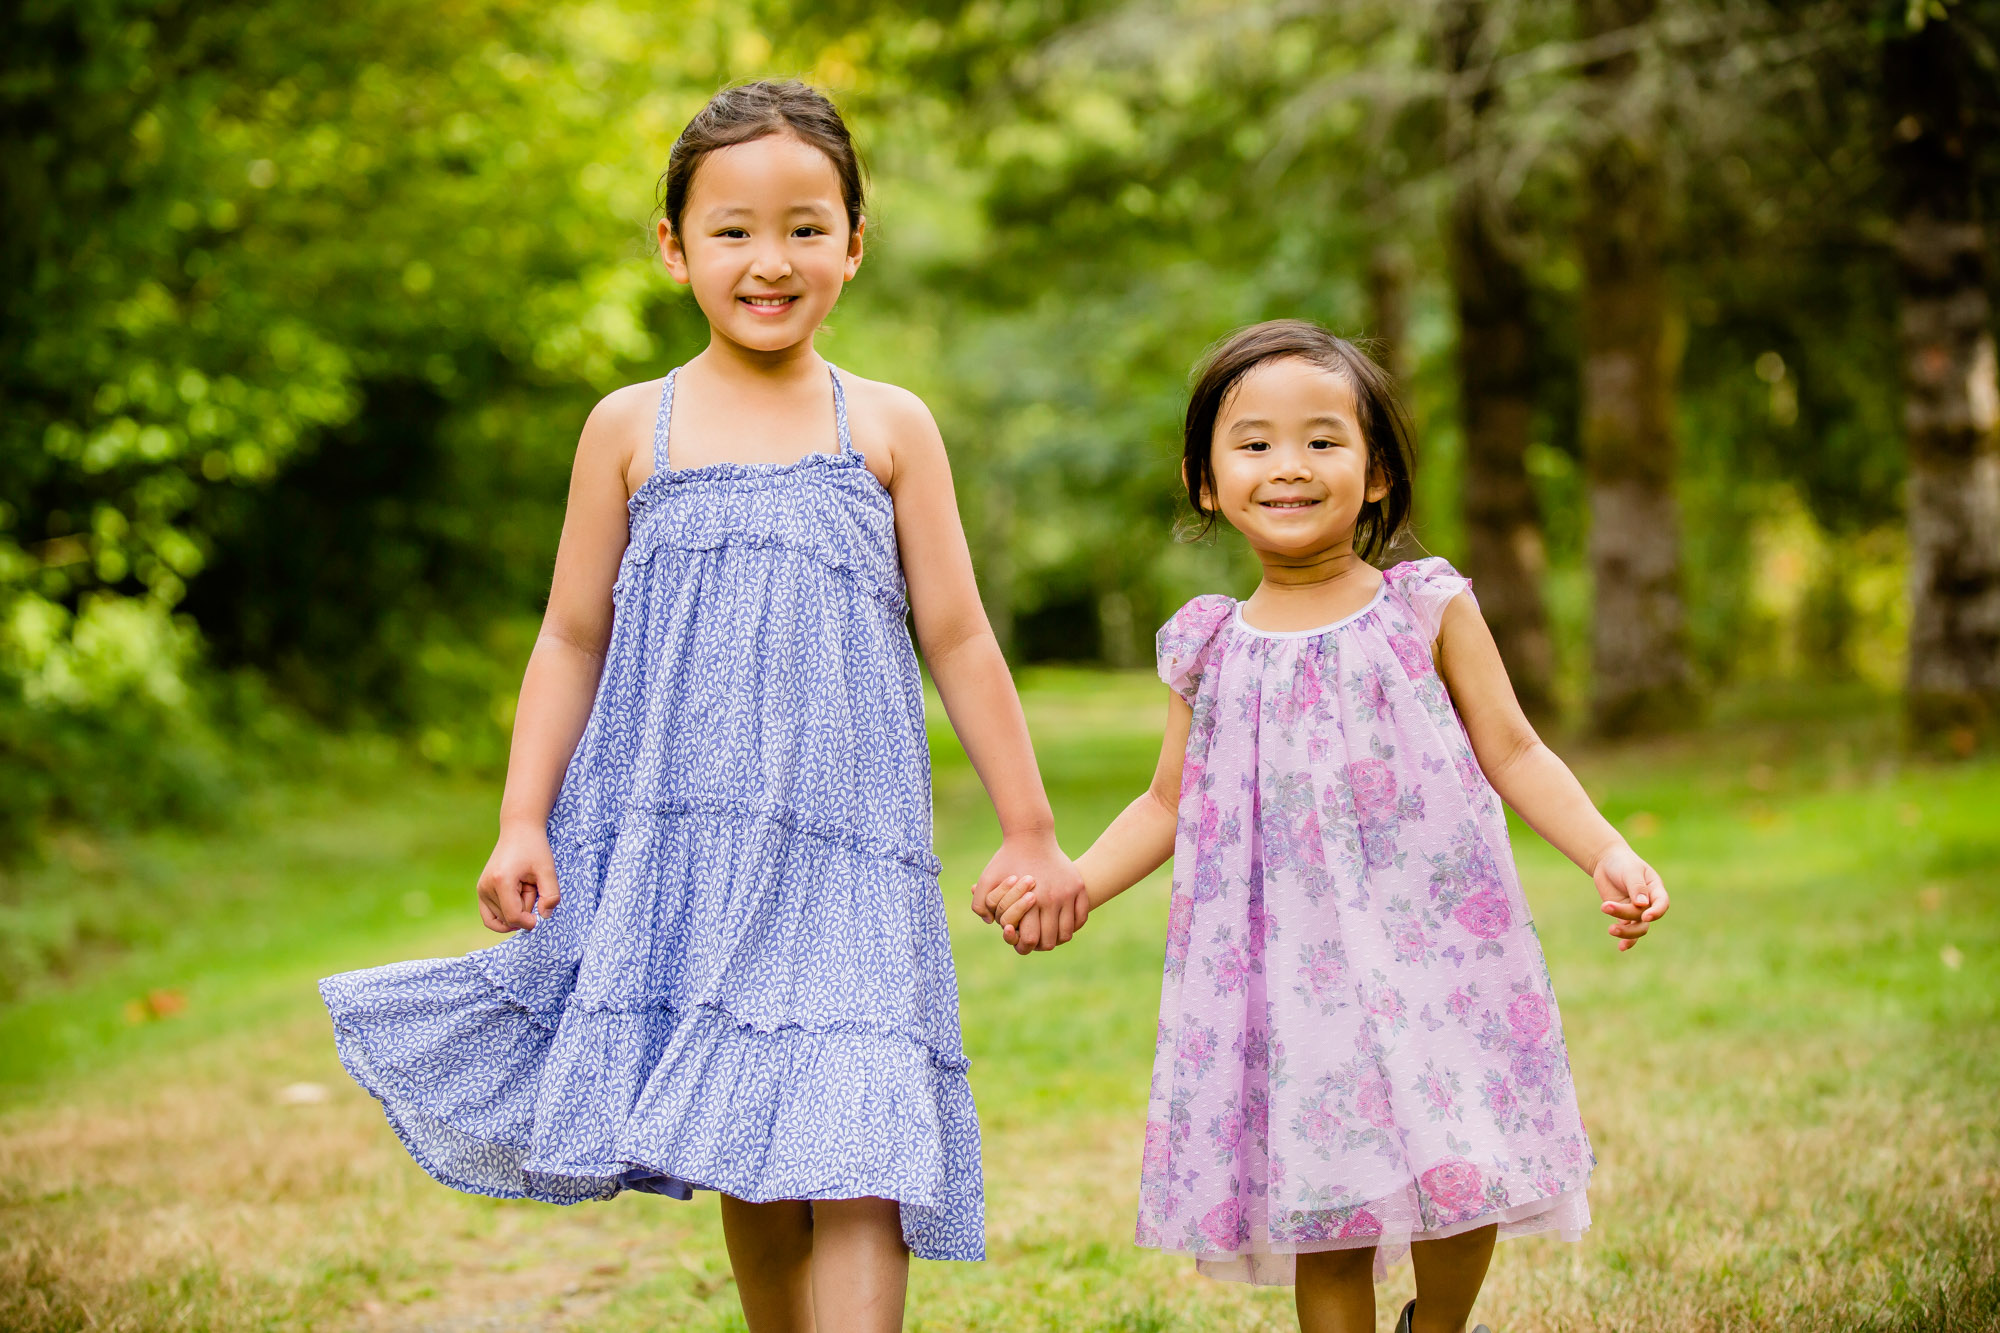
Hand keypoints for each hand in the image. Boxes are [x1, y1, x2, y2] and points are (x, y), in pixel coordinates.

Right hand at [477, 822, 560, 931]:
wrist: (518, 831)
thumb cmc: (534, 848)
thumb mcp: (548, 870)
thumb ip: (551, 895)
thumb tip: (544, 917)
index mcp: (501, 881)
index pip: (513, 917)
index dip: (529, 922)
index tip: (541, 916)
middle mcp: (486, 887)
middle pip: (508, 918)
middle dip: (525, 910)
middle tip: (531, 886)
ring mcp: (481, 890)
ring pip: (502, 918)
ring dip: (517, 908)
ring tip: (524, 887)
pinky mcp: (481, 891)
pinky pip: (489, 918)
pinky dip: (504, 918)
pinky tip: (517, 906)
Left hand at [969, 831, 1085, 953]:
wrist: (1031, 835)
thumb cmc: (1006, 858)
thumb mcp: (988, 878)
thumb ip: (981, 902)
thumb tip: (991, 923)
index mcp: (1031, 900)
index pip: (1031, 940)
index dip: (1024, 945)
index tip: (1021, 939)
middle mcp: (1052, 899)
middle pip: (1050, 940)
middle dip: (1041, 945)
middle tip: (1035, 939)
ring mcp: (1068, 893)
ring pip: (1067, 932)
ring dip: (1057, 937)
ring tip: (1048, 933)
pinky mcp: (1078, 887)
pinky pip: (1081, 917)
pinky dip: (1073, 925)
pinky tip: (1062, 923)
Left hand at [1592, 842, 1666, 950]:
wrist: (1606, 862)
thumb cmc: (1622, 863)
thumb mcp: (1631, 872)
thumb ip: (1637, 887)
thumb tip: (1642, 905)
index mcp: (1656, 889)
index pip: (1661, 904)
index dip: (1656, 912)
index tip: (1645, 916)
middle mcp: (1649, 902)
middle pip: (1644, 917)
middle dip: (1626, 915)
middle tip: (1605, 906)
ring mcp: (1636, 910)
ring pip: (1637, 927)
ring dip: (1625, 931)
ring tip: (1611, 929)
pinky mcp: (1623, 915)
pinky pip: (1628, 929)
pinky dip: (1625, 938)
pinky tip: (1621, 948)